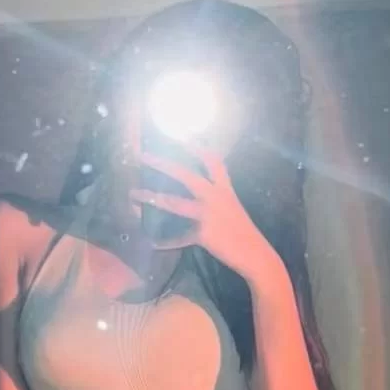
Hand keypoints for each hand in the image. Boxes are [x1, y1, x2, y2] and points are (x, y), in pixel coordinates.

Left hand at [130, 145, 275, 281]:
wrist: (255, 254)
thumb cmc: (243, 231)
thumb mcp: (232, 207)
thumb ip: (215, 198)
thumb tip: (196, 195)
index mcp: (224, 188)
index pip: (211, 160)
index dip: (195, 146)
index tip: (179, 135)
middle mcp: (215, 197)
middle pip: (185, 175)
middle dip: (163, 163)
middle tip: (142, 155)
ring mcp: (207, 214)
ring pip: (174, 203)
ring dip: (152, 197)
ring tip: (134, 193)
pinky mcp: (202, 233)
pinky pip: (179, 237)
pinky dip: (166, 242)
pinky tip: (152, 244)